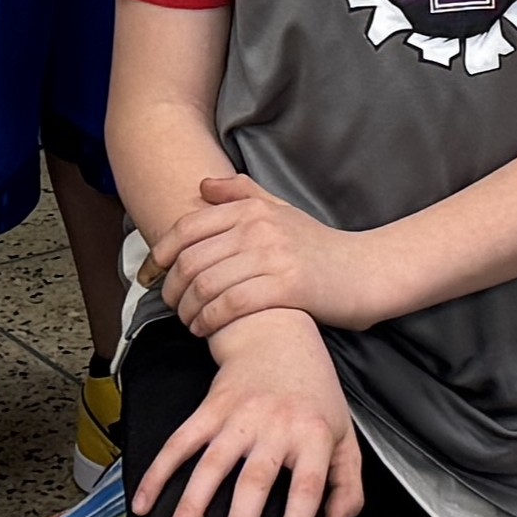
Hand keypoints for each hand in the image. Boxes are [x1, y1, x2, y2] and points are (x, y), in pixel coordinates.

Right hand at [129, 307, 363, 516]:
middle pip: (255, 481)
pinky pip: (180, 443)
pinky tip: (143, 504)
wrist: (277, 335)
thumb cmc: (315, 395)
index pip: (308, 488)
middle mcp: (275, 426)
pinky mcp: (208, 409)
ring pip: (211, 465)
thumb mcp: (345, 437)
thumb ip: (347, 487)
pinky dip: (158, 472)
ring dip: (191, 506)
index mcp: (313, 436)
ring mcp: (237, 416)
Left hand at [148, 168, 379, 338]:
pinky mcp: (287, 287)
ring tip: (188, 322)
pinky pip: (231, 305)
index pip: (187, 229)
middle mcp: (259, 227)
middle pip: (191, 260)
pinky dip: (210, 321)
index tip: (149, 275)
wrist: (367, 271)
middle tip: (170, 306)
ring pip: (207, 285)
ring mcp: (273, 256)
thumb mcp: (281, 210)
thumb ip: (241, 193)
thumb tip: (202, 186)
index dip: (159, 255)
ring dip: (187, 310)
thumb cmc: (319, 247)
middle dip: (170, 289)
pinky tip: (206, 330)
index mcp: (252, 208)